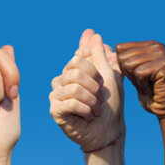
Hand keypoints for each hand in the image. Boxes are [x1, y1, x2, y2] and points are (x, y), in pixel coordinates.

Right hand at [50, 29, 124, 150]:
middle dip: (94, 86)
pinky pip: (70, 102)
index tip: (102, 83)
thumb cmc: (110, 105)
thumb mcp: (109, 75)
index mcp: (72, 72)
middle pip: (75, 71)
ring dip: (92, 100)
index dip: (95, 70)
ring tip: (96, 109)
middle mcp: (61, 81)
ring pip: (74, 87)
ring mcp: (56, 95)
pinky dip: (86, 110)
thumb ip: (99, 54)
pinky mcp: (55, 110)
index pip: (78, 58)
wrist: (108, 131)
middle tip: (100, 99)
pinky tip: (88, 116)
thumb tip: (91, 33)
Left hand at [116, 41, 164, 117]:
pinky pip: (139, 73)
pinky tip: (153, 87)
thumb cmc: (146, 90)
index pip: (120, 48)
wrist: (163, 107)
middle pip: (123, 57)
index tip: (138, 75)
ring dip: (136, 79)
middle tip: (144, 81)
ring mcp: (162, 54)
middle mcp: (157, 45)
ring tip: (148, 83)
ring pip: (129, 64)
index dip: (123, 66)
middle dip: (129, 74)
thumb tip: (102, 45)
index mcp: (149, 44)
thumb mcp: (130, 70)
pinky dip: (142, 84)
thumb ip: (122, 58)